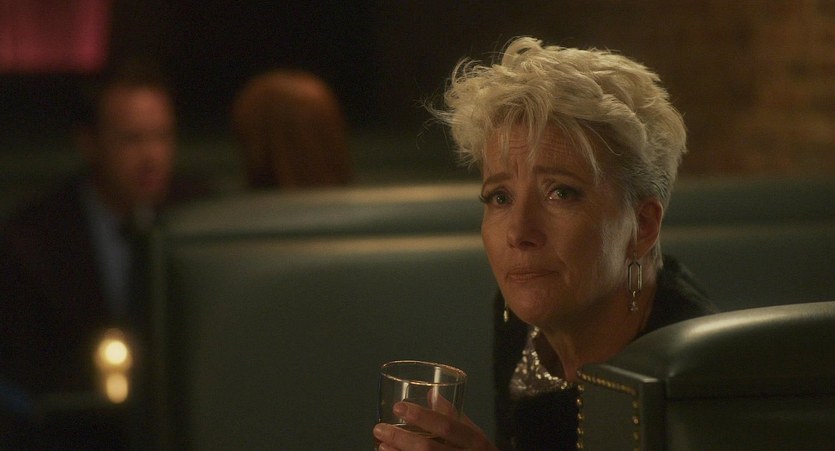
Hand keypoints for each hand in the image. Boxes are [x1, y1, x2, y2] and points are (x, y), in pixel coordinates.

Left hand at [373, 401, 498, 450]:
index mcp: (475, 441)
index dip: (422, 416)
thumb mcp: (473, 433)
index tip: (399, 407)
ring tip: (381, 446)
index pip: (447, 426)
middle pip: (428, 449)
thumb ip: (454, 416)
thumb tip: (432, 393)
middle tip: (380, 428)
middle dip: (401, 439)